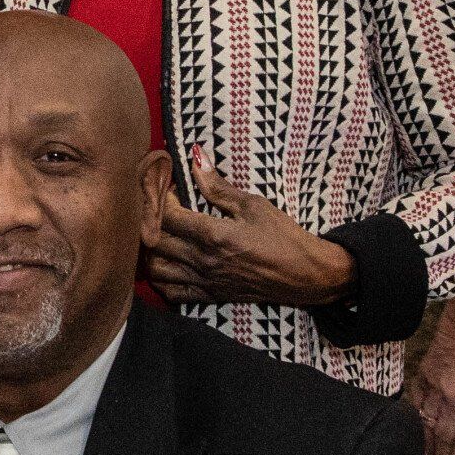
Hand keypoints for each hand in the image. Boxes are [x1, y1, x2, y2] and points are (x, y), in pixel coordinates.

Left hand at [144, 148, 355, 308]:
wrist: (306, 275)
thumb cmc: (283, 236)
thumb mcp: (253, 205)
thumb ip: (218, 186)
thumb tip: (195, 157)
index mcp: (214, 236)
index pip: (166, 216)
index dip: (159, 198)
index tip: (167, 188)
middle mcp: (203, 261)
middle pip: (154, 242)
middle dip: (149, 221)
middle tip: (157, 208)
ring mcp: (204, 281)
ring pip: (156, 270)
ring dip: (151, 251)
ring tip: (161, 235)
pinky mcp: (209, 296)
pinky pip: (171, 293)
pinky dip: (162, 279)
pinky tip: (168, 262)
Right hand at [408, 321, 454, 454]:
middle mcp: (452, 400)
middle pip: (445, 434)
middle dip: (444, 453)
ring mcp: (435, 388)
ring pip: (428, 420)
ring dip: (427, 439)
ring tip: (426, 453)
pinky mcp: (423, 375)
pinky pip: (417, 399)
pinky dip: (417, 413)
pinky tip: (417, 423)